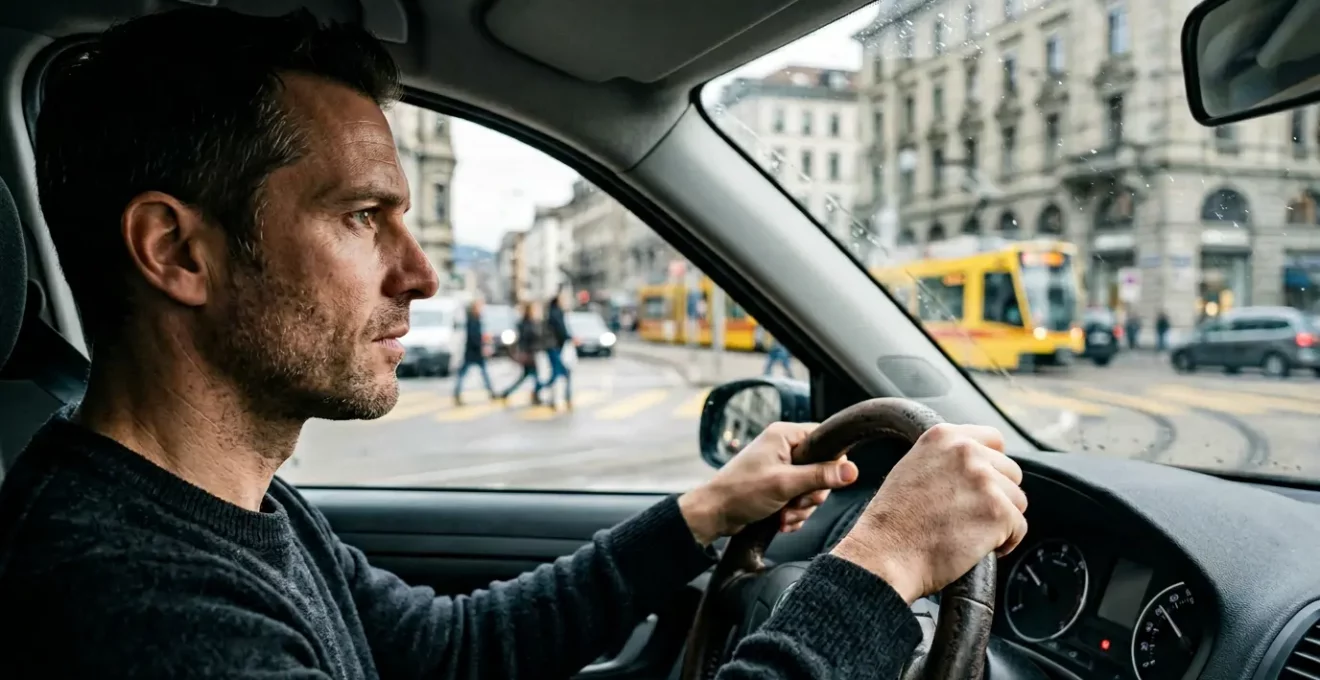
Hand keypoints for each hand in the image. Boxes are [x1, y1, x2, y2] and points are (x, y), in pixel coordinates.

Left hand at [678, 422, 859, 545]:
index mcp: (785, 436)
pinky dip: (794, 513)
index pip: (825, 440)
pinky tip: (782, 521)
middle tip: (796, 502)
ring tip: (785, 515)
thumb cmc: (741, 492)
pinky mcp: (777, 486)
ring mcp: (780, 468)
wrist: (714, 514)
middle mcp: (784, 448)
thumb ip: (820, 476)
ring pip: (811, 489)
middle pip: (821, 469)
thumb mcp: (785, 484)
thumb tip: (852, 471)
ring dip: (802, 507)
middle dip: (812, 494)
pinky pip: (800, 500)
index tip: (824, 481)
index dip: (830, 463)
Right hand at [830, 423, 1026, 603]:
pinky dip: (1005, 543)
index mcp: (944, 436)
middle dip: (997, 496)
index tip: (980, 486)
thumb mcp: (911, 468)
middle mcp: (966, 451)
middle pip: (1011, 472)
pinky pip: (1019, 528)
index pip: (994, 439)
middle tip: (969, 517)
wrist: (885, 554)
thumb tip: (977, 466)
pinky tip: (977, 547)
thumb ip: (945, 459)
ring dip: (1001, 520)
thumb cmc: (892, 522)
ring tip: (970, 533)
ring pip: (1017, 500)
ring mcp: (984, 480)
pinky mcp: (998, 512)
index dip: (992, 466)